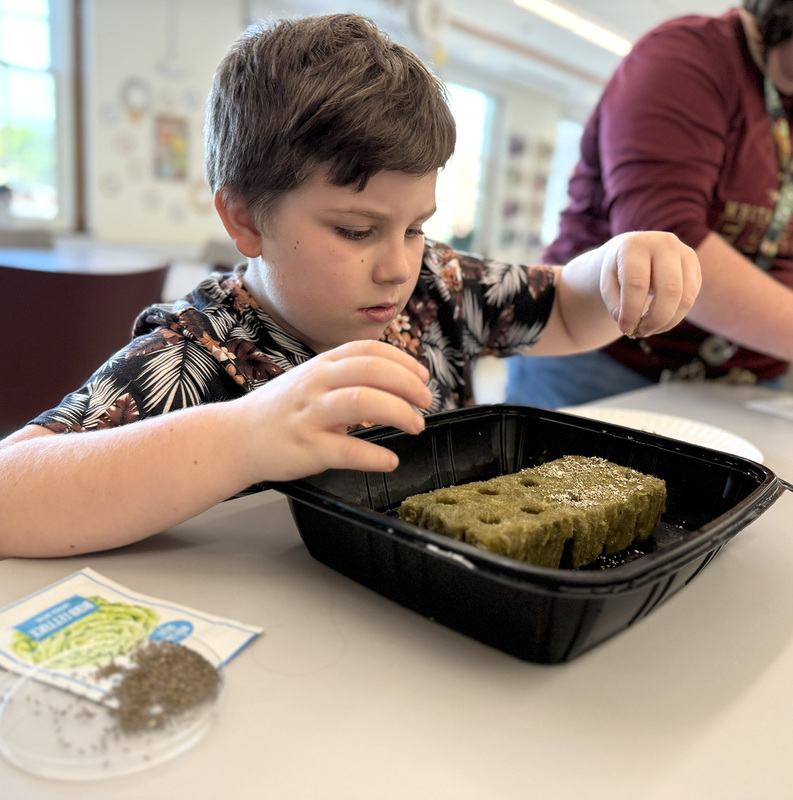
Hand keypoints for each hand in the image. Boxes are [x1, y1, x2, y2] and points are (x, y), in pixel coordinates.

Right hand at [233, 340, 432, 482]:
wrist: (236, 438)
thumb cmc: (282, 411)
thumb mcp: (313, 380)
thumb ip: (348, 376)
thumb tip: (398, 378)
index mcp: (322, 365)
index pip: (368, 350)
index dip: (402, 361)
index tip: (423, 375)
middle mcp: (316, 384)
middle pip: (371, 371)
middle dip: (407, 384)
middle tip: (426, 402)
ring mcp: (310, 415)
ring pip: (361, 401)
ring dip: (398, 412)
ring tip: (415, 426)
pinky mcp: (306, 448)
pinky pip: (346, 449)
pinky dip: (374, 456)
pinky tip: (390, 460)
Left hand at [599, 231, 700, 337]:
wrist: (635, 251)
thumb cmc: (618, 271)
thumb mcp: (608, 285)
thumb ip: (616, 305)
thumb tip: (629, 325)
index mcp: (636, 245)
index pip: (637, 283)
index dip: (631, 310)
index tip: (625, 329)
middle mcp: (664, 244)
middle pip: (670, 290)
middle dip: (656, 319)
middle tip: (640, 332)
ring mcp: (685, 254)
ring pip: (685, 298)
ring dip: (667, 321)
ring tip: (648, 329)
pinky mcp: (696, 267)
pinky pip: (691, 299)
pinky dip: (676, 316)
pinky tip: (660, 320)